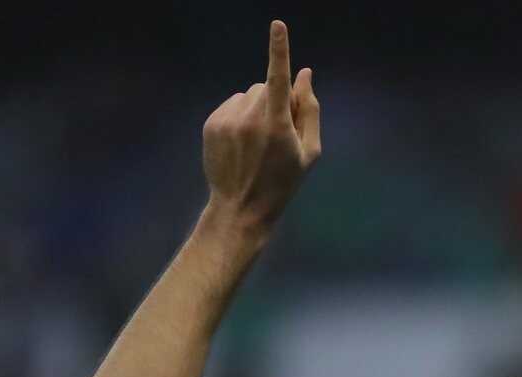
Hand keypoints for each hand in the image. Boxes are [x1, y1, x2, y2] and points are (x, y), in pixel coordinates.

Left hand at [202, 20, 321, 230]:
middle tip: (278, 133)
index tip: (277, 26)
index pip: (278, 78)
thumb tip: (305, 74)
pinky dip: (240, 116)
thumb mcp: (309, 153)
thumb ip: (310, 111)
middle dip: (274, 100)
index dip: (279, 50)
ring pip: (248, 95)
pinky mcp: (211, 123)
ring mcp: (227, 120)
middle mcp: (249, 118)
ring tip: (257, 141)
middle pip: (265, 87)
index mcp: (276, 125)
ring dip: (256, 108)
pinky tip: (242, 142)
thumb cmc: (283, 182)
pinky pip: (231, 105)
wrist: (241, 207)